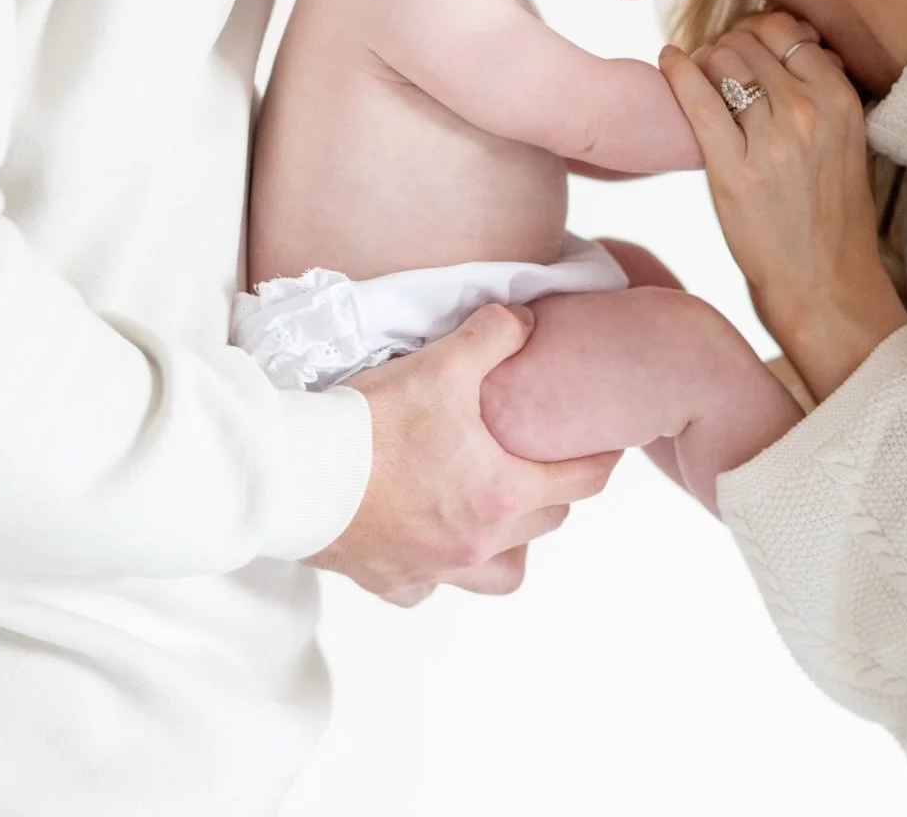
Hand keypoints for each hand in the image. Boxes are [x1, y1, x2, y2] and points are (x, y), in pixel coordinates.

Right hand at [307, 303, 619, 599]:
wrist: (297, 474)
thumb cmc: (372, 422)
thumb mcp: (444, 362)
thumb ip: (495, 334)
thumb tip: (525, 321)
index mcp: (502, 493)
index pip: (583, 480)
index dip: (602, 456)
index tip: (610, 441)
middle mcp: (477, 543)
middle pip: (546, 523)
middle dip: (554, 490)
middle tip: (544, 456)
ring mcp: (435, 570)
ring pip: (501, 572)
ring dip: (510, 543)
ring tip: (496, 507)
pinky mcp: (391, 580)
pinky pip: (432, 586)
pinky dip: (439, 567)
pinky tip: (429, 534)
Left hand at [660, 12, 906, 404]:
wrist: (825, 284)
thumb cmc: (830, 213)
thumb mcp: (844, 140)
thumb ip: (818, 89)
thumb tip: (784, 40)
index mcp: (840, 98)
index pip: (784, 29)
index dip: (755, 32)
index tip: (742, 47)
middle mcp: (808, 111)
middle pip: (746, 41)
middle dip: (725, 46)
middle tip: (713, 66)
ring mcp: (771, 140)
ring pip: (720, 61)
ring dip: (702, 61)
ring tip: (696, 76)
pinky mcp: (734, 170)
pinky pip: (695, 99)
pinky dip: (675, 71)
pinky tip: (667, 63)